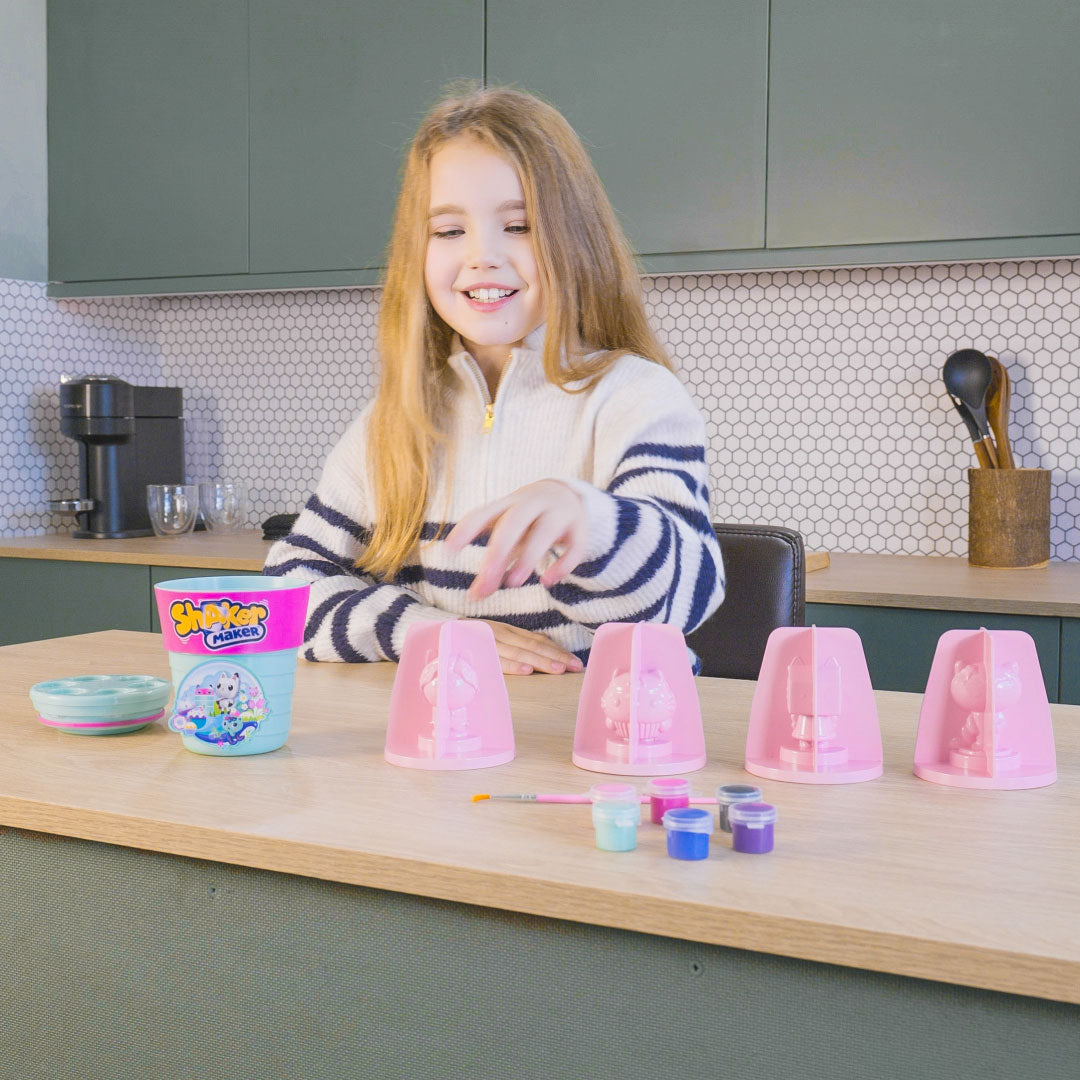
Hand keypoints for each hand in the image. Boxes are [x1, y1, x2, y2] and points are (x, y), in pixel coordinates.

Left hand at [446, 480, 587, 600]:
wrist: (567, 494)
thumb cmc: (527, 521)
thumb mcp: (508, 532)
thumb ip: (494, 562)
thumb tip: (475, 596)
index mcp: (508, 504)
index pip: (484, 513)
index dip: (466, 530)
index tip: (449, 550)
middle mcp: (532, 504)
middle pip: (514, 522)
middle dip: (500, 550)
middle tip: (486, 577)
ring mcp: (558, 514)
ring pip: (544, 532)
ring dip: (528, 557)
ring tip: (513, 583)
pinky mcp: (580, 528)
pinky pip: (575, 546)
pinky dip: (563, 564)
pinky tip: (548, 581)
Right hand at [474, 620, 583, 675]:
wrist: (431, 634)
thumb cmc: (466, 639)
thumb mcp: (494, 636)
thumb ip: (518, 640)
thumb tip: (545, 642)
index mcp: (506, 631)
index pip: (536, 641)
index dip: (557, 651)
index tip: (575, 663)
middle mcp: (499, 633)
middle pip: (532, 646)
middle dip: (555, 657)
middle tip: (574, 667)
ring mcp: (487, 641)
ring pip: (518, 653)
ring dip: (539, 662)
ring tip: (557, 669)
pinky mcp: (474, 651)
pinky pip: (495, 660)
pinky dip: (511, 665)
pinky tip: (526, 671)